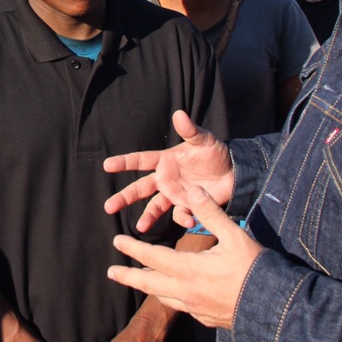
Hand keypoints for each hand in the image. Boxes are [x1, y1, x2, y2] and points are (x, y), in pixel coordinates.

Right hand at [103, 110, 232, 230]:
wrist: (233, 173)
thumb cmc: (214, 153)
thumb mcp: (203, 140)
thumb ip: (190, 130)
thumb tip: (179, 114)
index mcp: (165, 161)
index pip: (140, 161)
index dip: (124, 162)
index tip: (107, 165)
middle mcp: (165, 179)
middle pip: (140, 189)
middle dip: (124, 197)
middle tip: (109, 206)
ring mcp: (175, 194)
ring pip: (155, 207)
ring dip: (147, 217)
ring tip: (140, 227)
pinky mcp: (187, 206)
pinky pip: (180, 215)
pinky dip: (183, 218)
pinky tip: (188, 219)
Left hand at [107, 187, 263, 329]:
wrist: (275, 308)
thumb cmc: (254, 269)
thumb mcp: (234, 236)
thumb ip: (212, 213)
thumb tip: (194, 190)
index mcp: (189, 270)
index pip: (152, 258)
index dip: (133, 249)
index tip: (117, 242)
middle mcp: (187, 292)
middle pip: (150, 283)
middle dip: (129, 276)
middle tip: (111, 273)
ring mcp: (196, 308)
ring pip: (164, 298)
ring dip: (149, 288)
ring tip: (140, 283)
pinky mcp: (207, 318)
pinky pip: (181, 307)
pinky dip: (171, 298)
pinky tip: (175, 296)